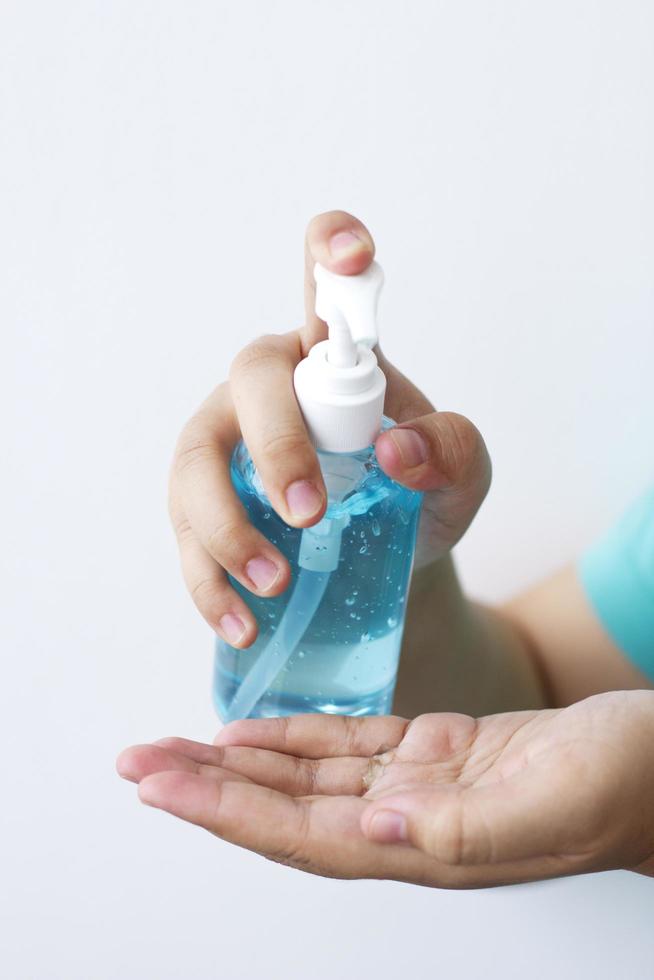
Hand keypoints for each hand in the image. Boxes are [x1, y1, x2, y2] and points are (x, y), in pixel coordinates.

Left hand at [117, 690, 653, 886]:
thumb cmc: (624, 784)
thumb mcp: (551, 801)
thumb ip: (460, 827)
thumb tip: (373, 828)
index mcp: (426, 844)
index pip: (301, 835)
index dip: (225, 813)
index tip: (161, 787)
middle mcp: (406, 822)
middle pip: (285, 810)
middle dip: (207, 790)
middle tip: (139, 764)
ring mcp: (417, 784)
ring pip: (305, 777)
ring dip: (238, 764)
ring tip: (175, 750)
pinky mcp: (434, 749)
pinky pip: (346, 746)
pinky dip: (295, 738)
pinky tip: (254, 733)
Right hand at [169, 210, 490, 647]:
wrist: (389, 564)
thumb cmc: (418, 498)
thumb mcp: (460, 477)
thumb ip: (451, 451)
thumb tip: (396, 451)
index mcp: (336, 360)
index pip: (324, 285)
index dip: (332, 251)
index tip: (354, 254)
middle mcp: (270, 389)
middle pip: (248, 379)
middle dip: (274, 445)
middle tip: (310, 514)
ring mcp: (225, 445)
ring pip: (194, 460)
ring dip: (227, 527)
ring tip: (276, 586)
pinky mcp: (200, 507)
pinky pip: (184, 535)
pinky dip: (209, 582)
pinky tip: (242, 619)